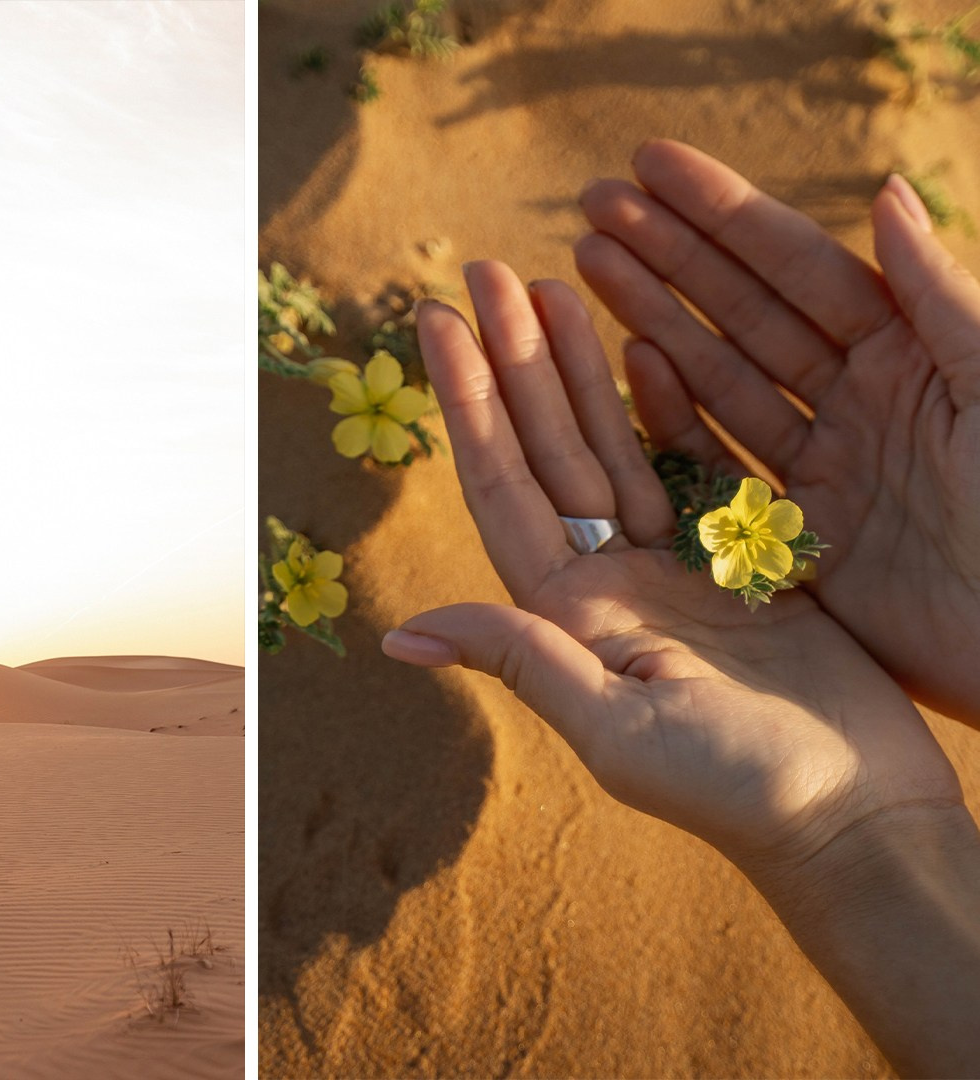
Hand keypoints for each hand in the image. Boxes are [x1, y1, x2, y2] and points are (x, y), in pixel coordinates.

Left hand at [386, 262, 961, 873]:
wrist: (855, 814)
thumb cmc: (737, 789)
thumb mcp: (617, 729)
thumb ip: (523, 663)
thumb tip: (401, 637)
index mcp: (566, 615)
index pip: (501, 486)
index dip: (468, 402)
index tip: (437, 323)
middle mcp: (605, 583)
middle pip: (546, 448)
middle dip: (514, 358)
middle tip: (484, 271)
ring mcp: (669, 565)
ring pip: (610, 443)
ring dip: (575, 366)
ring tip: (549, 282)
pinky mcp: (737, 557)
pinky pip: (691, 460)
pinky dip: (663, 403)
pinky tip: (636, 342)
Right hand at [576, 140, 979, 724]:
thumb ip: (938, 296)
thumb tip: (882, 192)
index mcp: (911, 352)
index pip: (799, 264)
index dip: (722, 212)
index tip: (648, 164)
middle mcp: (857, 400)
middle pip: (743, 311)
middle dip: (667, 253)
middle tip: (591, 205)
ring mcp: (820, 469)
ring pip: (719, 378)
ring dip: (652, 319)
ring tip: (584, 266)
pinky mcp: (796, 541)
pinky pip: (718, 467)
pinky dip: (671, 418)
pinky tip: (628, 365)